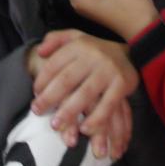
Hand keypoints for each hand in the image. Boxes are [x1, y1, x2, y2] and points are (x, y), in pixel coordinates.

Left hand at [30, 29, 137, 158]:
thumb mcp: (75, 37)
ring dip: (69, 111)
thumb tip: (40, 52)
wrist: (129, 54)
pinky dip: (96, 118)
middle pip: (67, 80)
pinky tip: (84, 129)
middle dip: (49, 98)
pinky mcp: (122, 84)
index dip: (42, 81)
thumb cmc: (94, 51)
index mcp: (79, 45)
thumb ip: (54, 39)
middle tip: (37, 111)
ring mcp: (109, 70)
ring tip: (56, 124)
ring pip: (85, 94)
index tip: (35, 95)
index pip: (55, 64)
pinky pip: (107, 105)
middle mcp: (94, 56)